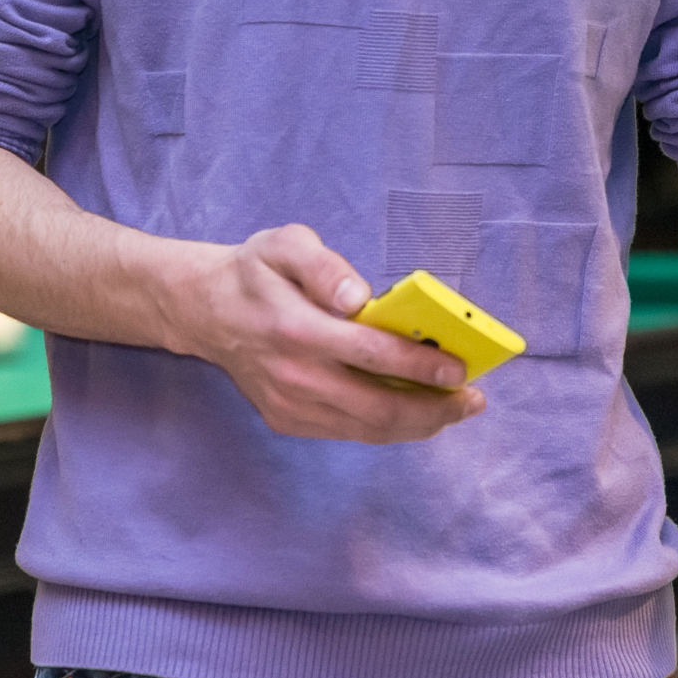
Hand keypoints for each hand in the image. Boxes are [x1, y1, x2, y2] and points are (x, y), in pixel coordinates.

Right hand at [172, 224, 485, 442]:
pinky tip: (414, 411)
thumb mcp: (284, 245)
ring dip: (418, 424)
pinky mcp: (287, 420)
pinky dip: (388, 427)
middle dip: (434, 408)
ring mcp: (290, 406)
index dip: (421, 366)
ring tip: (454, 409)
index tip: (460, 368)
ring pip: (367, 429)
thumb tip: (359, 296)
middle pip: (377, 408)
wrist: (205, 310)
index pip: (371, 355)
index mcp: (296, 329)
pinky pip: (349, 432)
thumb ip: (323, 266)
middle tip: (472, 399)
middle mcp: (294, 376)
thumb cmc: (255, 272)